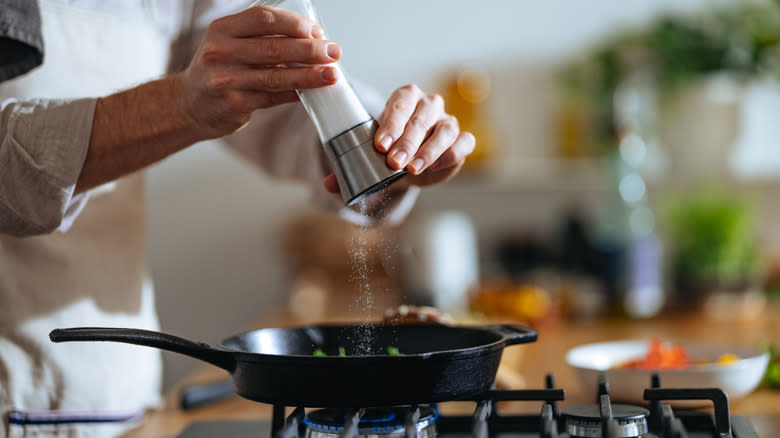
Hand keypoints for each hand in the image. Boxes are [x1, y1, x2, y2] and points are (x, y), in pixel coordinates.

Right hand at [174, 6, 341, 138]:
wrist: (189, 104)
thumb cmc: (219, 70)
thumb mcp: (229, 43)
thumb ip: (260, 38)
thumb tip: (311, 39)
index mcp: (222, 29)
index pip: (264, 18)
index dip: (294, 23)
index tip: (317, 31)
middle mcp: (221, 52)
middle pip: (274, 47)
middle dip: (310, 50)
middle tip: (334, 52)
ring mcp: (226, 80)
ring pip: (276, 76)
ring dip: (309, 75)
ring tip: (331, 75)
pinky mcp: (234, 104)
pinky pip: (272, 97)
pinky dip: (294, 94)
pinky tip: (310, 93)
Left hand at [324, 84, 474, 192]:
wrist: (410, 165)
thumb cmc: (390, 154)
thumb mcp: (369, 159)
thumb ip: (349, 170)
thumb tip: (329, 184)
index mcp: (405, 99)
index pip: (401, 102)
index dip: (392, 122)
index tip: (380, 145)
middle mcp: (429, 106)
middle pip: (422, 116)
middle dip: (407, 140)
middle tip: (394, 162)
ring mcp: (448, 121)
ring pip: (445, 129)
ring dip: (429, 150)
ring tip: (413, 169)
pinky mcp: (461, 140)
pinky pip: (464, 142)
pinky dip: (451, 154)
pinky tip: (434, 168)